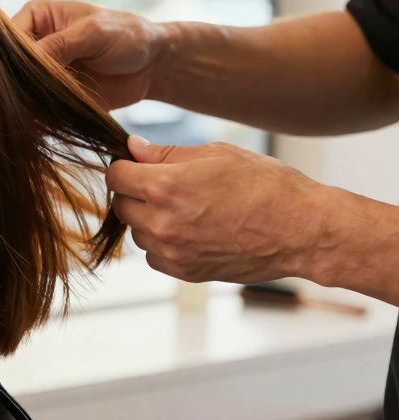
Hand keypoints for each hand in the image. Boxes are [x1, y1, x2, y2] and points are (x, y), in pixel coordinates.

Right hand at [12, 0, 166, 109]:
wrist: (152, 66)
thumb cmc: (126, 35)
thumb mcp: (93, 33)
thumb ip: (59, 45)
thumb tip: (26, 64)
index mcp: (37, 17)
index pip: (8, 37)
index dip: (9, 56)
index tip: (21, 72)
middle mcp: (34, 44)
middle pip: (9, 66)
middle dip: (16, 82)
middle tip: (30, 94)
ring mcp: (41, 72)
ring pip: (18, 89)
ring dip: (26, 101)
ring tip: (40, 107)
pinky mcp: (50, 95)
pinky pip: (34, 108)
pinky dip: (37, 116)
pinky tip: (45, 121)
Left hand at [107, 136, 329, 282]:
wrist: (303, 231)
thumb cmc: (266, 185)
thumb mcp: (216, 154)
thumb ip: (166, 153)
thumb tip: (133, 147)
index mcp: (165, 187)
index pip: (115, 176)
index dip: (124, 166)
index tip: (136, 165)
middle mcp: (162, 223)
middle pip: (121, 205)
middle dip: (135, 192)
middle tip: (164, 185)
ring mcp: (172, 251)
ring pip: (137, 232)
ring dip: (149, 219)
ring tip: (187, 208)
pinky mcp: (185, 271)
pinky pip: (154, 256)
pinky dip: (164, 243)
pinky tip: (192, 230)